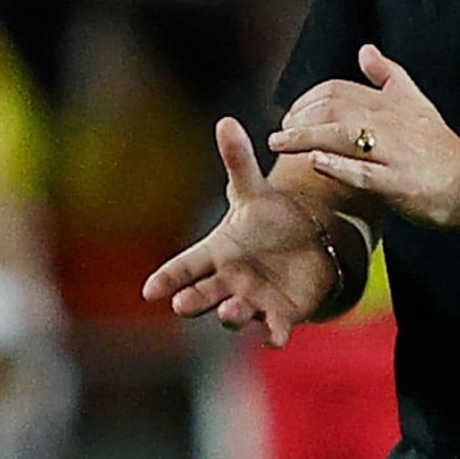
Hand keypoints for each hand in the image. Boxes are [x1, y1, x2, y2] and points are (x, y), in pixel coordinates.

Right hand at [143, 118, 345, 348]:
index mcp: (217, 252)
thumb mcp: (254, 190)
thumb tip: (225, 121)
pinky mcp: (280, 314)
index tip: (149, 290)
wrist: (310, 243)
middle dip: (192, 300)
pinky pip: (273, 329)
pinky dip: (272, 335)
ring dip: (230, 314)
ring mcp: (253, 300)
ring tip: (230, 309)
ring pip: (235, 312)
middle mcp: (229, 281)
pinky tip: (274, 337)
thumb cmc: (270, 219)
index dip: (167, 278)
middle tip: (181, 304)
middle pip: (203, 294)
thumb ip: (238, 162)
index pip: (185, 266)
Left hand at [271, 45, 459, 230]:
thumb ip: (388, 76)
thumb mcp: (415, 102)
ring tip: (280, 144)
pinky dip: (338, 166)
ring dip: (306, 137)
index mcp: (391, 103)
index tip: (290, 114)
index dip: (308, 99)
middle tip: (279, 132)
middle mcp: (391, 122)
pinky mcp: (399, 182)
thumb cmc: (438, 147)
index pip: (338, 89)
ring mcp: (395, 152)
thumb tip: (365, 49)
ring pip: (343, 135)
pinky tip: (315, 162)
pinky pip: (364, 172)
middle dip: (300, 118)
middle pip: (334, 107)